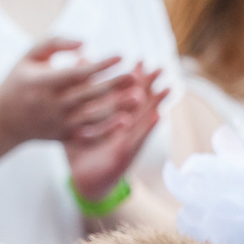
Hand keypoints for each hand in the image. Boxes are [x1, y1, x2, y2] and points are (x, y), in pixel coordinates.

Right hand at [0, 38, 141, 149]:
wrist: (3, 120)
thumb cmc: (20, 80)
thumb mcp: (30, 55)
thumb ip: (56, 43)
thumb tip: (86, 44)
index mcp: (43, 84)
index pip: (77, 74)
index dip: (100, 65)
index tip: (120, 55)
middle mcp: (52, 106)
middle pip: (89, 95)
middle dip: (114, 85)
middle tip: (136, 75)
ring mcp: (58, 124)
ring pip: (92, 118)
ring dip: (116, 108)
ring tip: (138, 97)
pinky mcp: (63, 137)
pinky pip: (88, 137)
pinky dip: (106, 132)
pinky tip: (125, 123)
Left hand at [62, 64, 167, 201]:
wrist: (83, 182)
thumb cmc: (81, 151)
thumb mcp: (77, 122)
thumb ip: (79, 98)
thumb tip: (76, 72)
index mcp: (113, 119)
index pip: (124, 94)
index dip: (134, 78)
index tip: (140, 60)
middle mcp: (123, 129)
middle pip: (138, 103)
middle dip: (150, 86)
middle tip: (159, 67)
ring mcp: (127, 142)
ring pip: (143, 119)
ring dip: (156, 104)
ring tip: (167, 88)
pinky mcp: (125, 155)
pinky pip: (138, 139)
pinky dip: (148, 127)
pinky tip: (159, 115)